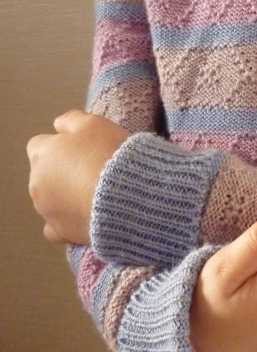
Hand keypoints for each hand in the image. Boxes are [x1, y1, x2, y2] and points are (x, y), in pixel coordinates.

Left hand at [25, 109, 129, 245]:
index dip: (62, 146)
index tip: (83, 149)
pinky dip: (66, 220)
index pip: (40, 145)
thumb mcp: (94, 123)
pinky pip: (55, 227)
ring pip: (49, 199)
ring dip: (65, 194)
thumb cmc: (109, 154)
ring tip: (95, 193)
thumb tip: (58, 125)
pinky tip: (82, 216)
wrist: (126, 196)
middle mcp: (36, 182)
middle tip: (92, 170)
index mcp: (43, 154)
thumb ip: (71, 120)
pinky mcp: (60, 231)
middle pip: (44, 172)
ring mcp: (46, 209)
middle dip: (62, 171)